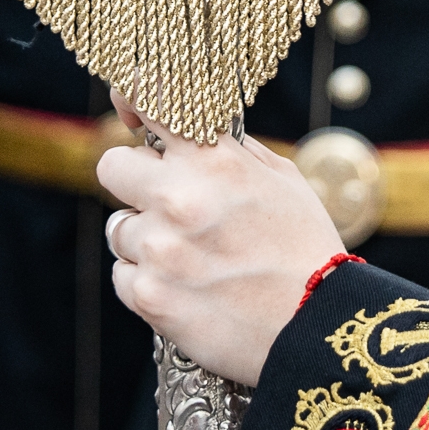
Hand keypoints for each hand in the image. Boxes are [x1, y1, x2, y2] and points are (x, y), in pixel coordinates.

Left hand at [95, 93, 344, 386]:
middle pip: (112, 167)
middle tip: (165, 203)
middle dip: (134, 181)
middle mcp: (179, 198)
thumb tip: (191, 133)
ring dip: (145, 240)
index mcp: (215, 160)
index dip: (131, 99)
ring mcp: (160, 250)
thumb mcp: (282, 181)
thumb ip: (232, 151)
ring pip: (118, 229)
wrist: (316, 329)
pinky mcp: (150, 296)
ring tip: (193, 258)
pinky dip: (148, 282)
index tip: (130, 114)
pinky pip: (123, 276)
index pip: (150, 99)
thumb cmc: (304, 250)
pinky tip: (187, 289)